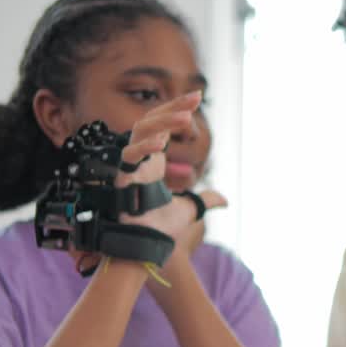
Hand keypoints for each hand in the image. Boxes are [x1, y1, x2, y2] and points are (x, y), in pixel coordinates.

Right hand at [64, 93, 202, 272]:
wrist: (148, 249)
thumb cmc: (160, 230)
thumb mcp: (189, 209)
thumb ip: (205, 199)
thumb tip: (224, 200)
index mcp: (151, 161)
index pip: (161, 125)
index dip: (176, 109)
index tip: (197, 97)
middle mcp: (139, 159)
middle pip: (150, 121)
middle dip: (172, 109)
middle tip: (195, 100)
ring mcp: (128, 166)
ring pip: (139, 132)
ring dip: (162, 123)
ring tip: (186, 119)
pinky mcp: (120, 178)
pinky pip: (128, 156)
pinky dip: (143, 148)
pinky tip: (161, 142)